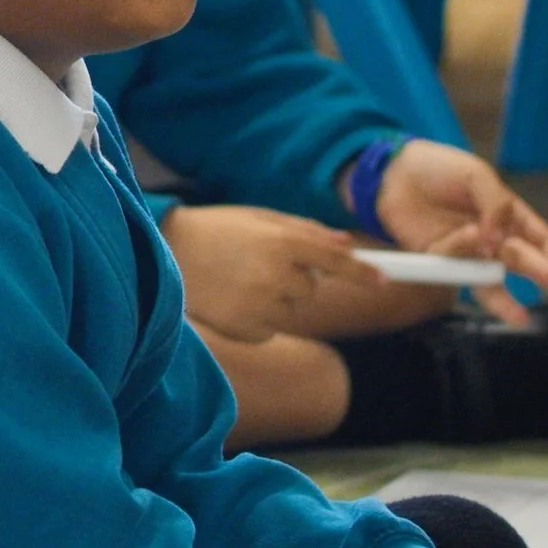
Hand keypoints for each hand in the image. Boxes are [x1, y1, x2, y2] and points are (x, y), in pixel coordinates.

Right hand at [159, 204, 381, 343]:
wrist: (163, 253)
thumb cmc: (214, 230)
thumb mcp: (258, 219)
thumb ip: (303, 230)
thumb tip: (344, 244)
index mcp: (282, 241)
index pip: (335, 259)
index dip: (362, 271)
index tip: (384, 280)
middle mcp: (277, 275)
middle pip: (310, 288)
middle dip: (294, 278)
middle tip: (258, 263)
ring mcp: (262, 305)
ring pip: (291, 309)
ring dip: (275, 299)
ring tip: (239, 280)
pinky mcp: (246, 329)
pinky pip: (270, 328)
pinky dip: (257, 318)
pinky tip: (232, 298)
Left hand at [366, 139, 547, 323]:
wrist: (395, 172)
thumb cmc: (441, 169)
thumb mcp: (477, 175)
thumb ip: (495, 203)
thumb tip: (499, 239)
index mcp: (510, 216)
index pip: (540, 241)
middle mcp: (492, 240)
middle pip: (520, 262)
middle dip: (537, 272)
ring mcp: (465, 253)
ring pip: (488, 280)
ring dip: (503, 298)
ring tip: (519, 317)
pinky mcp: (438, 260)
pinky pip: (454, 265)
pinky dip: (462, 251)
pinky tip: (470, 235)